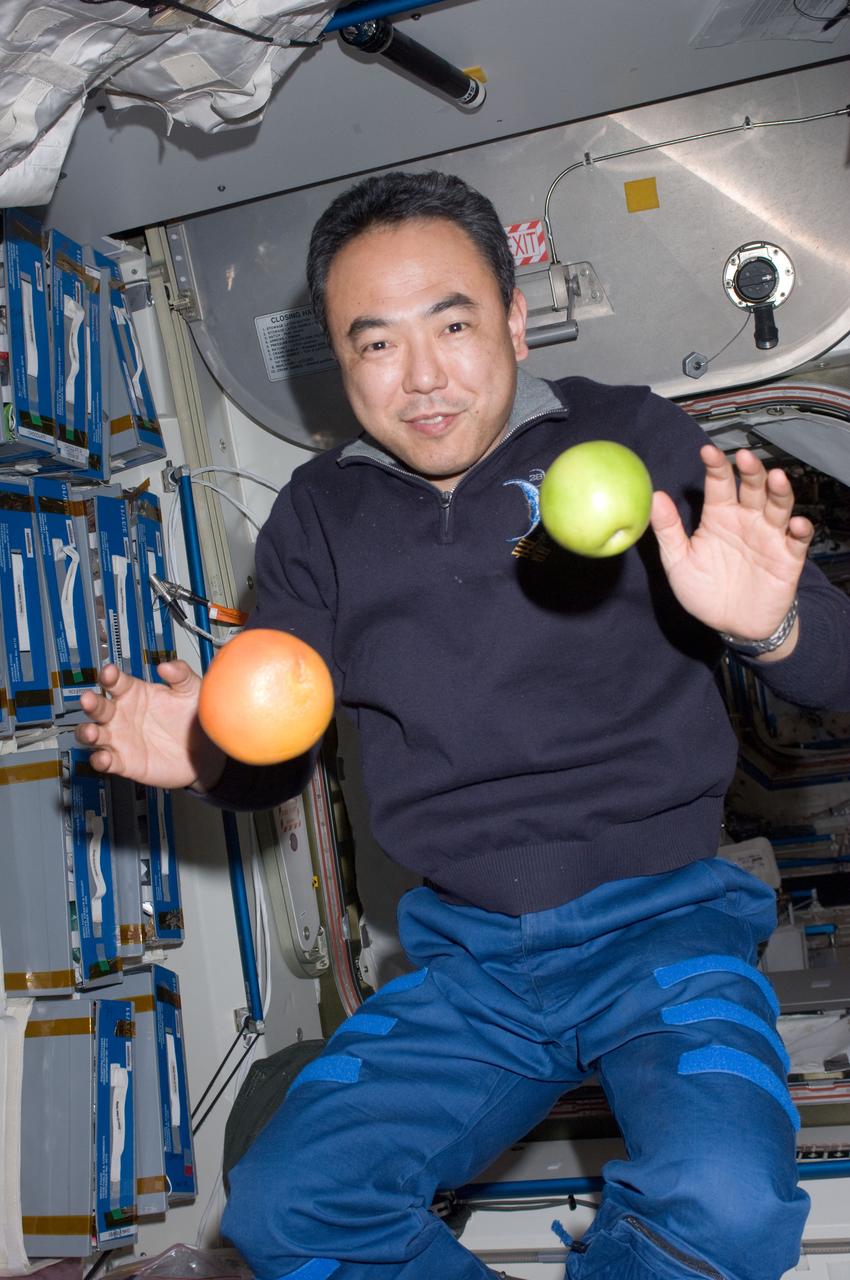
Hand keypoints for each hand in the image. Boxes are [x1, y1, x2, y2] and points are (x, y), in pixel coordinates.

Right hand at [75, 661, 225, 791]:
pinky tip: (104, 758)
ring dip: (87, 732)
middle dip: (91, 703)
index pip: (115, 682)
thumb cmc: (192, 718)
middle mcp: (122, 715)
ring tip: (91, 732)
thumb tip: (166, 666)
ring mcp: (120, 739)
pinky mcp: (124, 762)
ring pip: (94, 734)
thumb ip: (181, 674)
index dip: (109, 676)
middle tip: (88, 699)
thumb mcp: (191, 690)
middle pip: (98, 707)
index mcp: (134, 693)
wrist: (205, 752)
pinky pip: (106, 762)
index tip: (108, 673)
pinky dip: (100, 761)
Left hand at [650, 445, 813, 643]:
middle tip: (745, 457)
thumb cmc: (704, 590)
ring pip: (778, 506)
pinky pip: (797, 540)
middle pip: (753, 488)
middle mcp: (746, 521)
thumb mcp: (678, 562)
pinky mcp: (787, 558)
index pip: (719, 485)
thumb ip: (668, 530)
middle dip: (751, 471)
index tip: (707, 452)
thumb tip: (655, 497)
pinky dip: (799, 530)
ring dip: (779, 491)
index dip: (716, 467)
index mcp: (719, 517)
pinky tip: (795, 524)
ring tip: (776, 477)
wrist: (732, 625)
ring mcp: (769, 537)